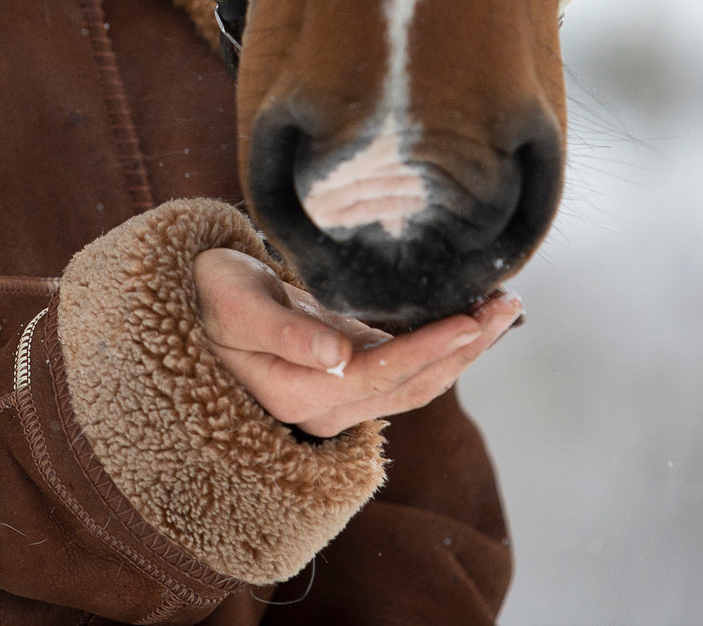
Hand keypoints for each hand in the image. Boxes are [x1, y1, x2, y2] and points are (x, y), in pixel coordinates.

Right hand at [192, 247, 520, 438]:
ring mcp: (338, 397)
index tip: (472, 318)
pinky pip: (406, 372)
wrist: (193, 301)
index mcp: (298, 392)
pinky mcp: (348, 377)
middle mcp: (324, 407)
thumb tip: (336, 357)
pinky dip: (442, 346)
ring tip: (502, 309)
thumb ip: (284, 332)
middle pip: (411, 385)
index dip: (430, 349)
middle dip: (464, 347)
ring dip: (463, 350)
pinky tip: (468, 318)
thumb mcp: (236, 304)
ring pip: (416, 383)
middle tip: (509, 304)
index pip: (380, 375)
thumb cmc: (210, 294)